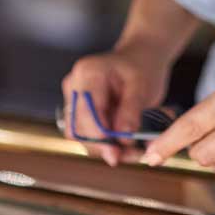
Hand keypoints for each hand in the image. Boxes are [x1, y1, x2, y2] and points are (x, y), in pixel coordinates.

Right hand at [60, 44, 172, 166]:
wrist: (139, 59)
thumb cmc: (141, 68)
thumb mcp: (142, 87)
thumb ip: (131, 112)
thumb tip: (123, 139)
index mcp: (88, 72)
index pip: (86, 112)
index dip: (100, 136)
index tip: (118, 152)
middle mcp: (74, 85)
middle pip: (78, 127)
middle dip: (103, 146)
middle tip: (130, 155)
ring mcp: (73, 98)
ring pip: (79, 135)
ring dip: (104, 148)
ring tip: (132, 152)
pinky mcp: (78, 111)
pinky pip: (86, 134)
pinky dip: (104, 144)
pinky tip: (123, 146)